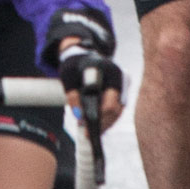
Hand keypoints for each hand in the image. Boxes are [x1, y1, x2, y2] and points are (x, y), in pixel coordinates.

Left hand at [49, 9, 123, 129]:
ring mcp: (121, 85)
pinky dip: (107, 118)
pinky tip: (97, 125)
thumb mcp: (68, 77)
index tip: (86, 126)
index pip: (110, 103)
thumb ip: (72, 94)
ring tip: (90, 132)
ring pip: (118, 111)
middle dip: (102, 123)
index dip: (99, 117)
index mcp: (110, 73)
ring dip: (105, 123)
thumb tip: (78, 115)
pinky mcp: (118, 91)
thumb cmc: (74, 65)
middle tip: (86, 134)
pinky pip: (116, 108)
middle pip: (116, 110)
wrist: (81, 55)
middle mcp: (120, 79)